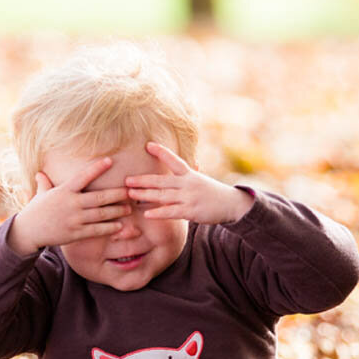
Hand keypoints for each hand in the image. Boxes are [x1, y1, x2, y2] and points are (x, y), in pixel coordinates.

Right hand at [8, 156, 130, 253]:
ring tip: (129, 208)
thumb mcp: (41, 194)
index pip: (83, 177)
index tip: (110, 160)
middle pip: (100, 197)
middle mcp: (71, 204)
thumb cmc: (36, 211)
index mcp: (64, 191)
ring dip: (118, 211)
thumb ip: (45, 183)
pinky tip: (120, 225)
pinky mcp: (76, 233)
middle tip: (131, 191)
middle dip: (117, 194)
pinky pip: (97, 230)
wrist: (27, 232)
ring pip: (101, 214)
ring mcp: (74, 219)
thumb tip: (40, 173)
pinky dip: (110, 228)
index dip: (97, 168)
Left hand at [124, 142, 252, 224]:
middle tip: (126, 180)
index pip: (174, 161)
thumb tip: (173, 168)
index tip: (148, 145)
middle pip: (162, 181)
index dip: (162, 152)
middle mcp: (188, 184)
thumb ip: (185, 175)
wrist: (232, 204)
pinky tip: (147, 214)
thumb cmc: (212, 192)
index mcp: (190, 174)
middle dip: (143, 180)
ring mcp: (189, 197)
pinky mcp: (191, 211)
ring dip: (145, 195)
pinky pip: (172, 212)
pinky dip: (159, 213)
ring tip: (131, 194)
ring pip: (163, 196)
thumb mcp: (199, 180)